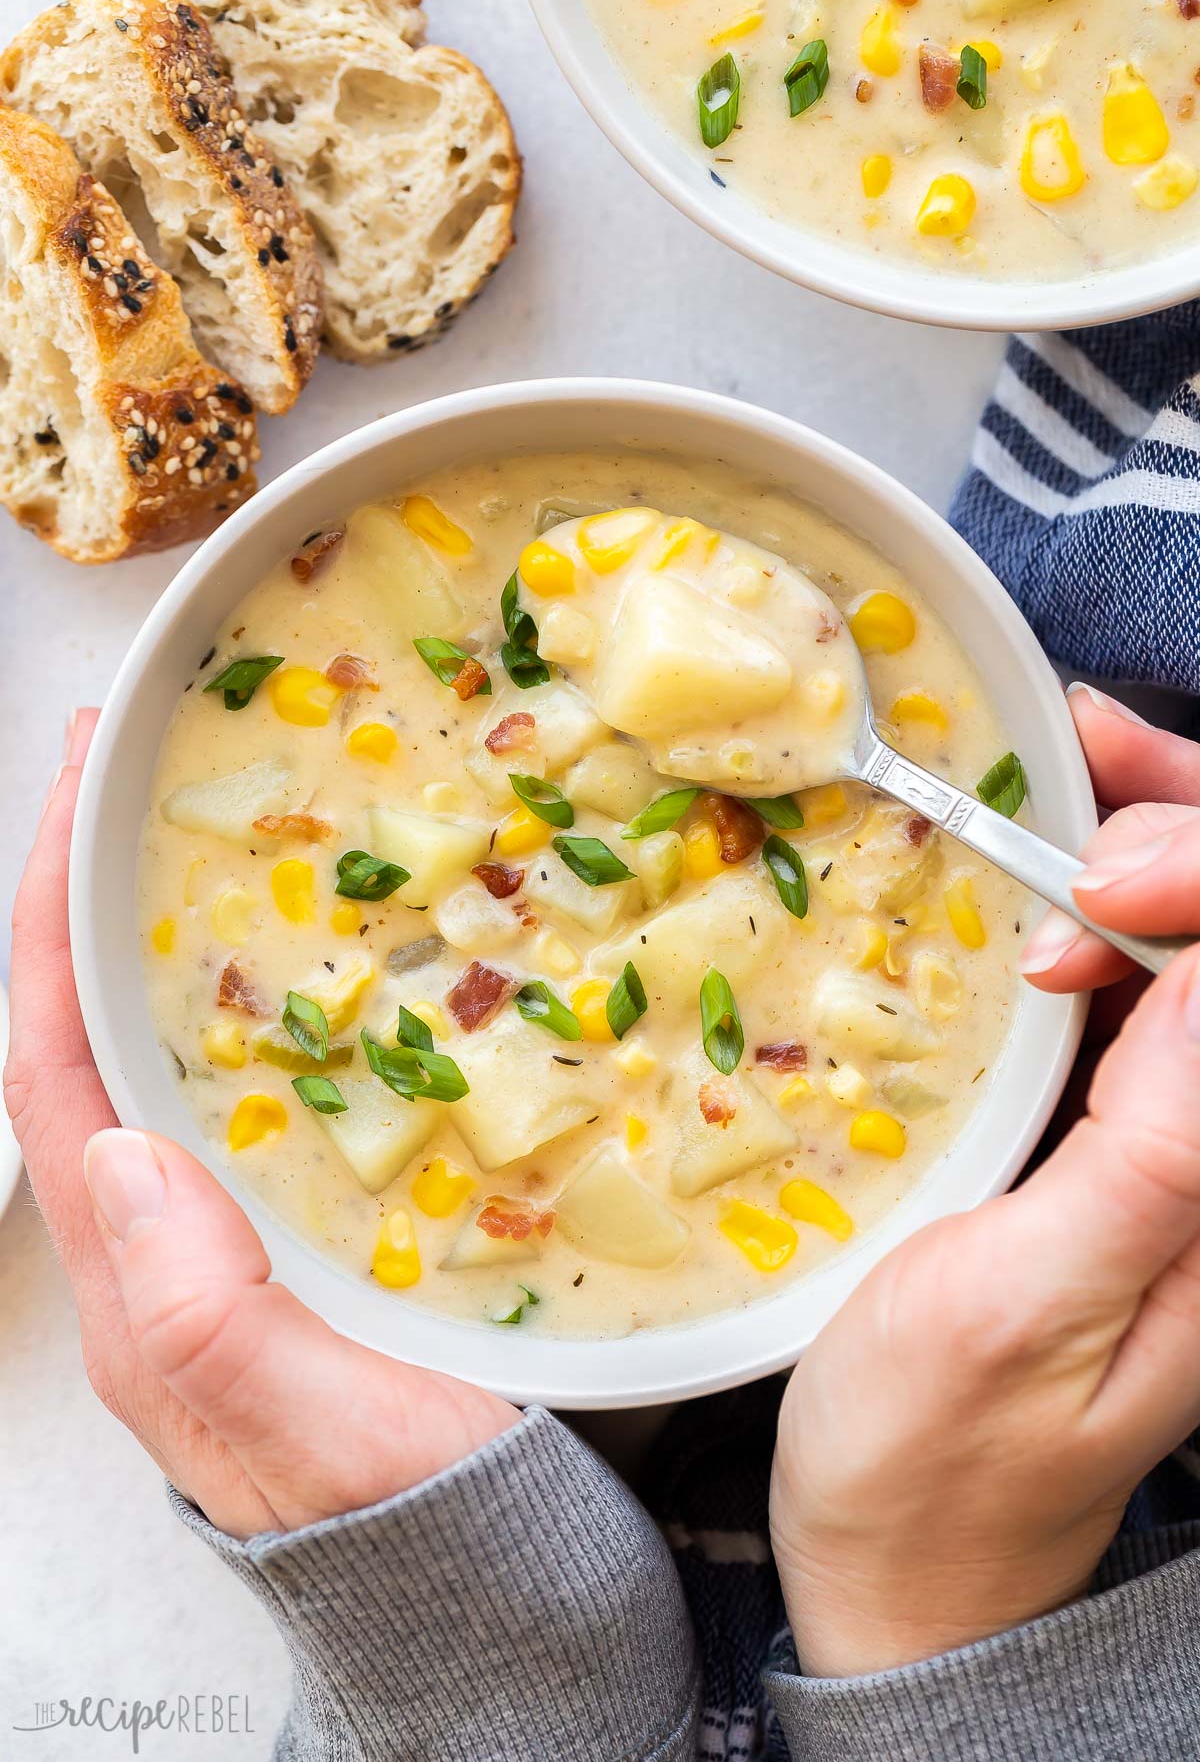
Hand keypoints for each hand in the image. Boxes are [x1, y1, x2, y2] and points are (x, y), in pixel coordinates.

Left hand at [4, 713, 517, 1540]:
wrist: (506, 1616)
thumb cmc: (423, 1537)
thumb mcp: (321, 1442)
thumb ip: (211, 1321)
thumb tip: (120, 1164)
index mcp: (151, 1290)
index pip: (57, 1073)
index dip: (51, 931)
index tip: (75, 799)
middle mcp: (176, 1254)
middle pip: (99, 1043)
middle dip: (98, 901)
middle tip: (134, 773)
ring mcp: (248, 1243)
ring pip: (184, 1059)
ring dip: (183, 940)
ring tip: (221, 830)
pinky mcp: (323, 1241)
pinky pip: (273, 1096)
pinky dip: (279, 1007)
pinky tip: (336, 957)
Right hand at [770, 689, 1199, 1677]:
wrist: (900, 1555)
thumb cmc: (935, 1450)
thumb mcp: (1023, 1305)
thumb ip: (1153, 1147)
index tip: (1087, 886)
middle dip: (1185, 838)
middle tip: (1068, 797)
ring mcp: (1183, 1149)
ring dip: (1156, 841)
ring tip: (1066, 770)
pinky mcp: (1127, 1141)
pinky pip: (1151, 989)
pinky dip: (1114, 900)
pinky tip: (1055, 849)